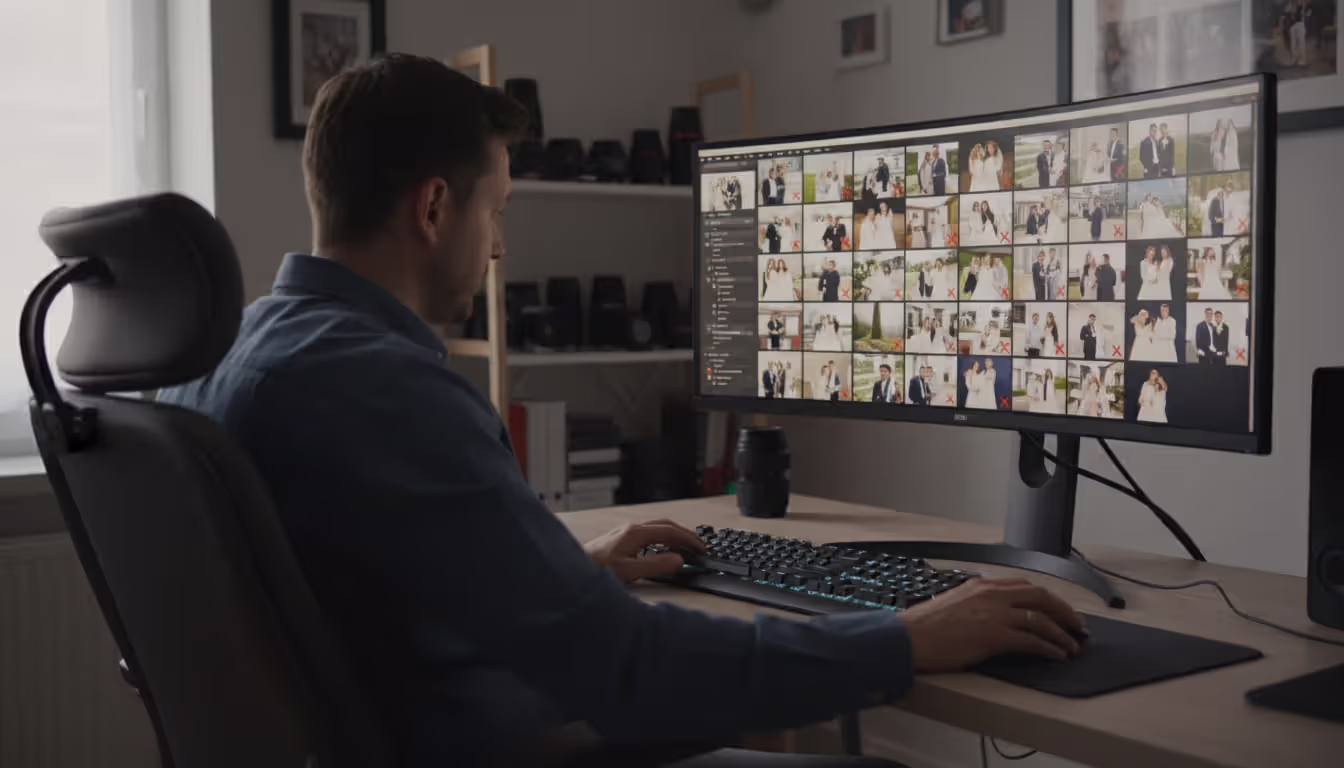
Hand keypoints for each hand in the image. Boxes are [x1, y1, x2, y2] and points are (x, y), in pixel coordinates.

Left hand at [583, 519, 705, 583]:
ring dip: (674, 535)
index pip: (670, 530)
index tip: (702, 548)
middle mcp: (631, 528)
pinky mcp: (621, 538)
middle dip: (684, 534)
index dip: (689, 539)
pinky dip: (662, 539)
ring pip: (656, 528)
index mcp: (635, 532)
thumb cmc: (596, 570)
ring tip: (686, 547)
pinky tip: (663, 549)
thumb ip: (656, 566)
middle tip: (699, 545)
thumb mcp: (629, 571)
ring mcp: (625, 532)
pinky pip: (648, 534)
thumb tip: (678, 560)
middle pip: (665, 525)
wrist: (572, 570)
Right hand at [900, 577, 1085, 672]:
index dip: (1048, 599)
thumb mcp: (955, 603)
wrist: (910, 638)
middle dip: (1064, 611)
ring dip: (1061, 634)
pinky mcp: (994, 636)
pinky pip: (1032, 640)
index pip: (1025, 586)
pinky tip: (1057, 655)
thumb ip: (979, 603)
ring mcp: (995, 614)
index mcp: (982, 585)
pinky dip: (1049, 648)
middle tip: (1077, 626)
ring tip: (1072, 647)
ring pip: (1041, 619)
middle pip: (1040, 596)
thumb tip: (998, 615)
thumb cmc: (926, 626)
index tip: (1059, 610)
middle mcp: (992, 595)